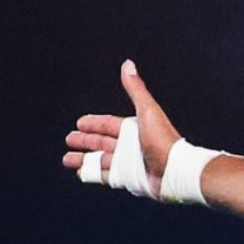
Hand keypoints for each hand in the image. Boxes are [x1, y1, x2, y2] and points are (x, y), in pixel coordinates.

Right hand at [63, 59, 184, 193]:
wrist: (175, 171)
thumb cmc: (164, 141)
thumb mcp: (147, 111)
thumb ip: (135, 89)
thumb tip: (128, 65)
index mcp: (133, 129)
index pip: (108, 125)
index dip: (94, 123)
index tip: (79, 123)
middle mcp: (130, 146)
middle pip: (102, 142)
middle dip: (85, 141)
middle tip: (69, 140)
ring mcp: (129, 164)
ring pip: (100, 160)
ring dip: (84, 159)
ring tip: (67, 159)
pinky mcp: (129, 179)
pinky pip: (106, 176)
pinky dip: (93, 174)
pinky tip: (82, 173)